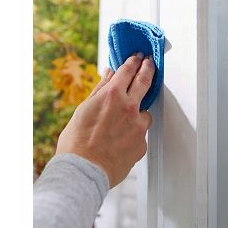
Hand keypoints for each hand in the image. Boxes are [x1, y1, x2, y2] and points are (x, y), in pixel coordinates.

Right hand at [55, 53, 154, 187]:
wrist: (83, 170)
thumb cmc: (77, 142)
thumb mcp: (84, 109)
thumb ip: (100, 90)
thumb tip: (108, 74)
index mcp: (113, 95)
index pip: (128, 70)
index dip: (134, 61)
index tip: (138, 57)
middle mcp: (130, 107)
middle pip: (145, 81)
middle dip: (148, 69)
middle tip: (149, 63)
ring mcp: (139, 126)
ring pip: (144, 113)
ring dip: (138, 112)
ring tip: (122, 123)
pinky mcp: (143, 144)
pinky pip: (141, 134)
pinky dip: (133, 134)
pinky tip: (119, 141)